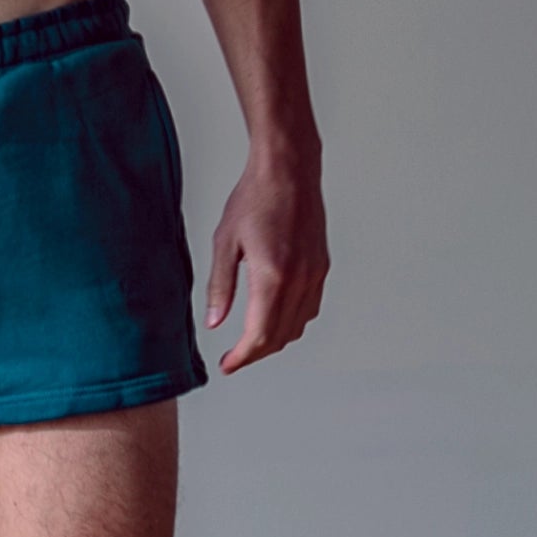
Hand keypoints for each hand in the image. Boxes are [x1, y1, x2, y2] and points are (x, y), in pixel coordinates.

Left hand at [205, 149, 328, 373]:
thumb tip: (215, 322)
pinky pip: (310, 308)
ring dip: (275, 340)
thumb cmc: (255, 198)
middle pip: (280, 337)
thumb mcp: (225, 242)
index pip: (260, 335)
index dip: (242, 357)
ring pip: (298, 326)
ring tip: (251, 341)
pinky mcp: (322, 267)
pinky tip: (275, 318)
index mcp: (273, 276)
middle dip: (256, 353)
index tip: (228, 365)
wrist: (288, 171)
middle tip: (234, 357)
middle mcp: (300, 280)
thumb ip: (221, 286)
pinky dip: (292, 322)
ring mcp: (315, 275)